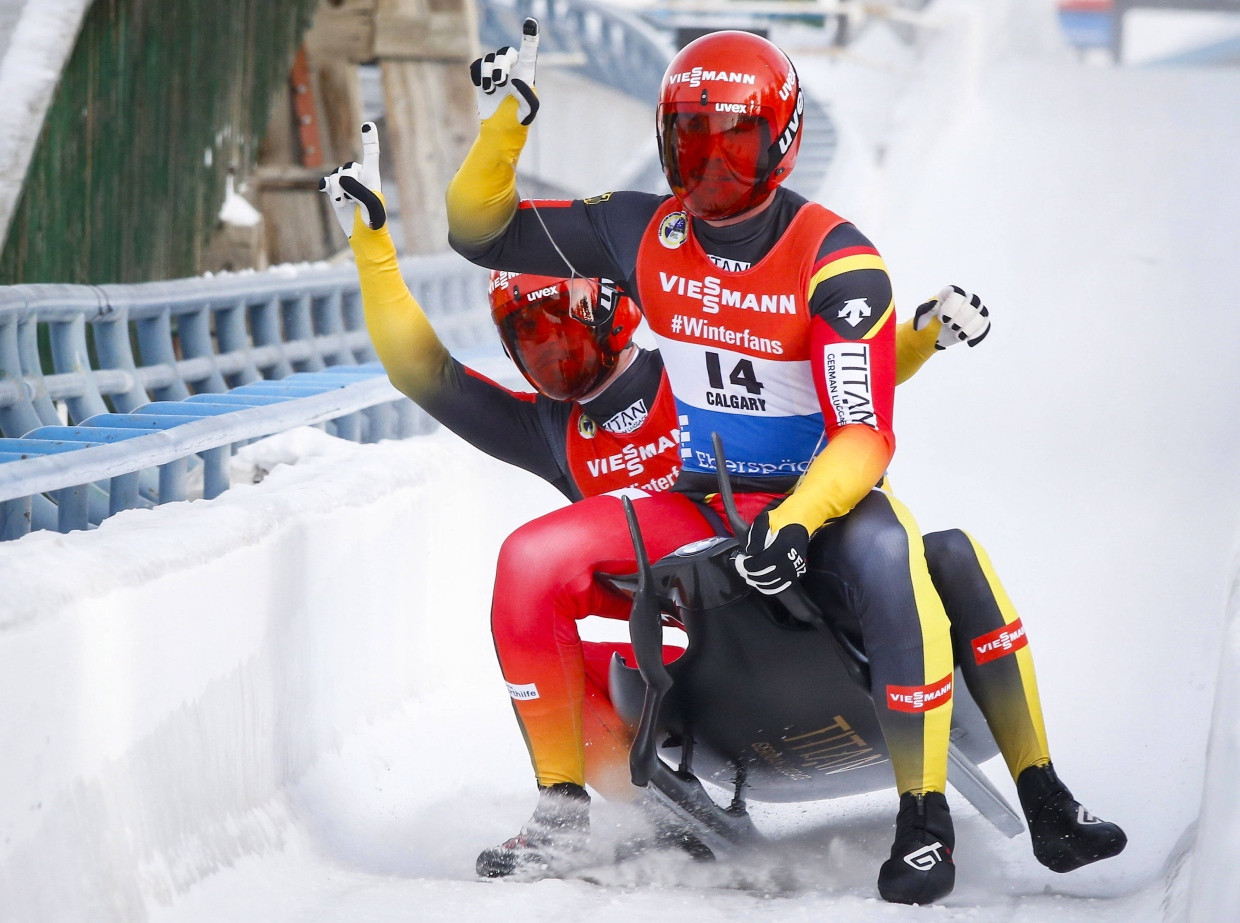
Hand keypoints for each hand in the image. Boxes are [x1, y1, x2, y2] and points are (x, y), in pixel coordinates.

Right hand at [318, 121, 385, 237]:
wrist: (364, 239)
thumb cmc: (373, 224)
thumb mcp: (371, 206)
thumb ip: (359, 190)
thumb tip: (340, 178)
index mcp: (372, 177)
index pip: (371, 154)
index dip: (369, 138)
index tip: (367, 124)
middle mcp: (360, 178)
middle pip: (348, 168)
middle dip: (349, 184)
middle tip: (355, 202)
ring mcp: (347, 185)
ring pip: (336, 176)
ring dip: (339, 191)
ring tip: (347, 205)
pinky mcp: (336, 193)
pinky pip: (327, 182)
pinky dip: (327, 185)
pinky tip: (325, 190)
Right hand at [470, 17, 539, 124]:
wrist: (501, 131)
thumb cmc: (519, 121)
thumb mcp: (529, 112)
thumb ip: (527, 96)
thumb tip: (515, 79)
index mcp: (526, 73)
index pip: (529, 50)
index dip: (530, 34)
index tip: (531, 21)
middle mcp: (512, 68)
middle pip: (505, 52)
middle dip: (501, 66)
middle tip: (500, 83)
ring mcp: (496, 72)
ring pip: (489, 59)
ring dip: (488, 74)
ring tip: (491, 90)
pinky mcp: (483, 78)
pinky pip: (477, 65)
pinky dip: (478, 74)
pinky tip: (482, 87)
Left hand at [734, 512, 809, 594]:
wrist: (800, 521)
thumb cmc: (780, 520)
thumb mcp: (764, 520)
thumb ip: (755, 536)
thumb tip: (750, 552)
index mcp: (782, 546)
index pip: (759, 564)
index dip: (745, 565)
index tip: (740, 560)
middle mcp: (790, 560)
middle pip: (764, 576)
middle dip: (749, 573)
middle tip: (742, 567)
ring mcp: (795, 568)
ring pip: (772, 584)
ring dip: (757, 581)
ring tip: (749, 574)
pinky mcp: (797, 573)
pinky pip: (780, 586)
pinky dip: (768, 587)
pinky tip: (759, 581)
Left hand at [913, 284, 990, 348]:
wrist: (928, 337)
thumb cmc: (924, 323)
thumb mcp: (921, 316)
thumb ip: (926, 309)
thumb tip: (935, 303)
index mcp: (948, 294)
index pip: (957, 292)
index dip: (952, 306)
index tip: (942, 319)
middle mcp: (962, 299)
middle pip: (974, 301)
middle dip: (963, 317)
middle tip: (950, 327)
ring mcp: (970, 311)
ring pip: (982, 313)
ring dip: (971, 327)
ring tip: (958, 336)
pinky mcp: (975, 322)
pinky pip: (984, 325)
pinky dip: (979, 334)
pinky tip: (969, 342)